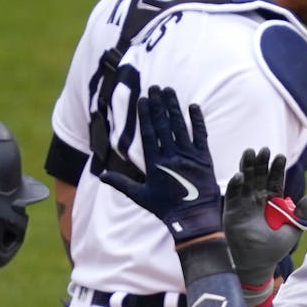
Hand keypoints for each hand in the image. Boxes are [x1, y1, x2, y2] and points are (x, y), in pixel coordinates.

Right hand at [100, 86, 221, 240]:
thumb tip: (101, 176)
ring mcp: (189, 157)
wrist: (194, 219)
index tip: (143, 99)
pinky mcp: (205, 160)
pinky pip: (201, 136)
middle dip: (159, 104)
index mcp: (155, 164)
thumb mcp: (141, 197)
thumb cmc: (166, 210)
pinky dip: (197, 121)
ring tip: (170, 91)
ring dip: (174, 107)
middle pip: (163, 125)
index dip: (145, 114)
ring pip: (181, 126)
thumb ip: (121, 183)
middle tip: (156, 86)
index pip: (148, 133)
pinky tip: (193, 106)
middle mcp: (172, 157)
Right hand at [222, 148, 306, 285]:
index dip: (277, 168)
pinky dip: (235, 185)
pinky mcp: (232, 212)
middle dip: (260, 163)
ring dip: (246, 167)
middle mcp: (257, 199)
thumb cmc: (275, 248)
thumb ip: (303, 212)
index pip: (275, 180)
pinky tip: (239, 175)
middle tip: (263, 150)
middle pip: (258, 176)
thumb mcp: (293, 228)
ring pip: (245, 181)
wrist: (258, 264)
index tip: (280, 156)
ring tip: (249, 152)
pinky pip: (233, 196)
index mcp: (272, 201)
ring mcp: (244, 204)